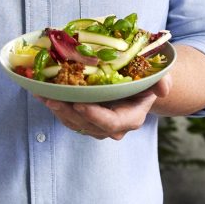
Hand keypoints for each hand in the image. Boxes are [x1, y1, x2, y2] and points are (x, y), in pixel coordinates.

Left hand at [35, 74, 172, 139]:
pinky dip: (53, 104)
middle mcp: (112, 126)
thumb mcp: (158, 77)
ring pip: (73, 122)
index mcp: (131, 118)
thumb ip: (162, 81)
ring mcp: (95, 124)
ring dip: (57, 110)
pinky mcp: (82, 118)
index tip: (80, 104)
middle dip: (69, 113)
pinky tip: (40, 91)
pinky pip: (66, 115)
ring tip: (43, 95)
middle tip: (54, 100)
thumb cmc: (146, 79)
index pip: (112, 123)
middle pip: (88, 125)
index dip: (95, 116)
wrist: (136, 84)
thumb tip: (164, 88)